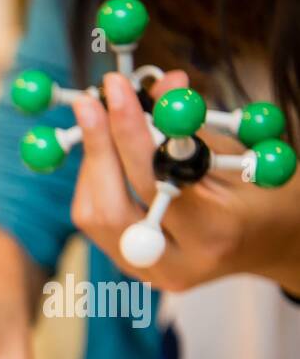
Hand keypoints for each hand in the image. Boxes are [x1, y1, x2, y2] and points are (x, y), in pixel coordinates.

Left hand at [72, 72, 299, 291]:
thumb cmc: (262, 193)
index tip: (115, 90)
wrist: (270, 243)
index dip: (130, 131)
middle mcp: (176, 262)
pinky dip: (94, 183)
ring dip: (92, 163)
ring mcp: (149, 274)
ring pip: (94, 217)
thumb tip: (159, 84)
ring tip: (99, 121)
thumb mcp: (240, 154)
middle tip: (88, 100)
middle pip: (110, 207)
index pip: (157, 178)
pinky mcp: (132, 270)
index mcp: (215, 232)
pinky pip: (96, 223)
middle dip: (97, 147)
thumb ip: (194, 126)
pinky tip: (105, 154)